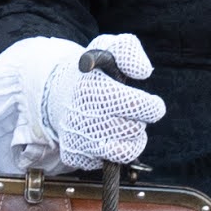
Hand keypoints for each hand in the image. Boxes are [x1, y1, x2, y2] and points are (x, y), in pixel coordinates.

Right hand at [24, 31, 166, 170]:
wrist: (58, 93)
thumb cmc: (92, 72)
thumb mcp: (108, 48)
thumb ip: (128, 50)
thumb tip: (143, 72)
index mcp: (92, 88)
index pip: (137, 106)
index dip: (152, 106)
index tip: (151, 103)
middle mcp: (82, 115)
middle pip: (135, 130)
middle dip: (138, 121)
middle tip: (128, 111)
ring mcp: (77, 138)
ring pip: (124, 151)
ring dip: (130, 139)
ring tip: (122, 125)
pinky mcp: (74, 156)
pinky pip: (107, 162)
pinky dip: (111, 151)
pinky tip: (104, 136)